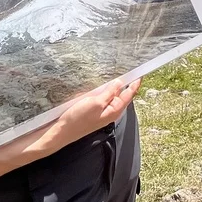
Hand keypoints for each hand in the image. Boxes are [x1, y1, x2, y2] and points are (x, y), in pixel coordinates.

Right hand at [0, 78, 139, 165]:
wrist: (60, 132)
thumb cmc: (78, 119)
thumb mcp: (96, 103)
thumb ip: (109, 93)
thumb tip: (120, 83)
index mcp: (114, 110)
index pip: (129, 94)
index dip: (135, 83)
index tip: (141, 73)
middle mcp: (110, 111)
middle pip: (121, 95)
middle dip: (126, 83)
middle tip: (130, 69)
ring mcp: (101, 112)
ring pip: (111, 96)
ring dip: (113, 86)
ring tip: (117, 73)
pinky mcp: (92, 111)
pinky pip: (102, 99)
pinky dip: (103, 91)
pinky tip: (101, 85)